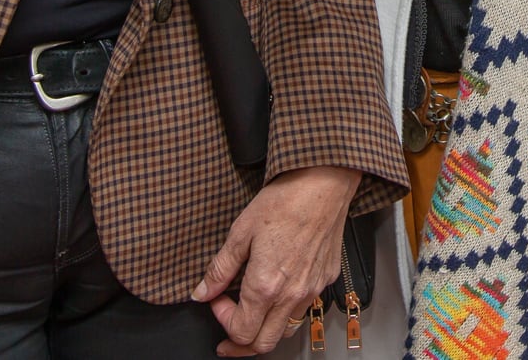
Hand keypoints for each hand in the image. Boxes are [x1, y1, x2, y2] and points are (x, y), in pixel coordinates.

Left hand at [193, 165, 358, 356]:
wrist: (324, 183)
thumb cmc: (285, 201)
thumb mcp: (240, 232)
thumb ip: (220, 268)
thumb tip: (202, 292)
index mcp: (266, 286)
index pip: (240, 331)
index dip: (221, 319)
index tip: (216, 299)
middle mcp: (291, 295)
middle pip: (263, 344)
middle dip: (240, 342)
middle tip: (227, 328)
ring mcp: (311, 290)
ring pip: (285, 331)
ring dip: (265, 329)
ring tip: (252, 312)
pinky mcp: (325, 279)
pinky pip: (304, 308)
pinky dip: (286, 310)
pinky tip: (277, 290)